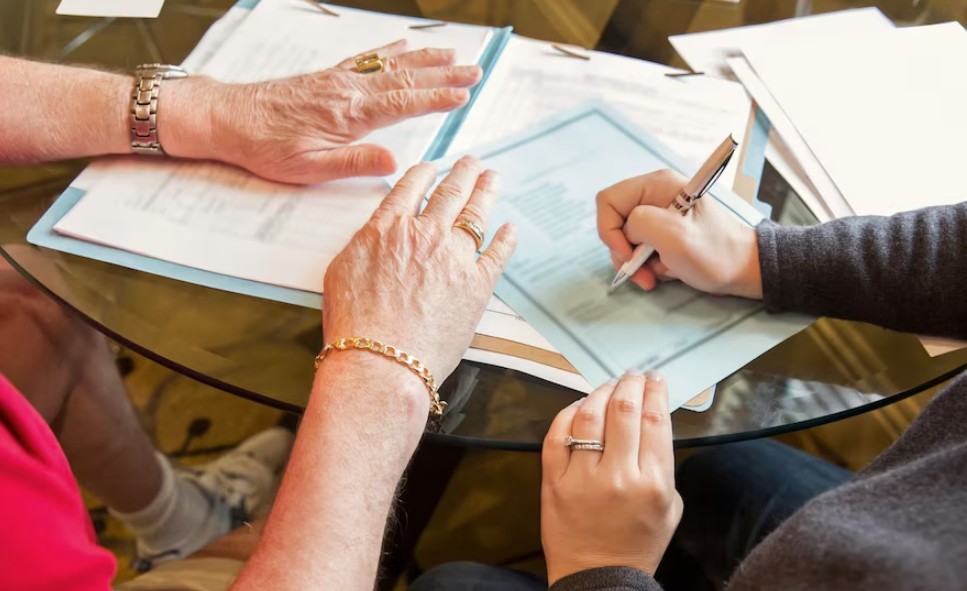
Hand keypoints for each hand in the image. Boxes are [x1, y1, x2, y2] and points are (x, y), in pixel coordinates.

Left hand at [165, 40, 480, 183]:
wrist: (228, 118)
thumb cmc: (266, 148)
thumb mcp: (309, 168)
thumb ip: (354, 163)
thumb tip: (394, 163)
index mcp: (349, 114)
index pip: (404, 103)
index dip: (437, 98)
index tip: (464, 94)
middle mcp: (349, 90)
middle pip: (406, 78)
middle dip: (444, 74)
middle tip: (475, 70)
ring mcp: (339, 79)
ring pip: (391, 64)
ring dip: (426, 59)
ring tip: (454, 54)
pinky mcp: (328, 76)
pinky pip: (367, 58)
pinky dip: (391, 51)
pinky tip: (405, 46)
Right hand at [322, 155, 516, 388]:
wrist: (381, 361)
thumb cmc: (355, 324)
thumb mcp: (342, 271)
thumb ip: (365, 244)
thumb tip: (377, 235)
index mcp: (389, 227)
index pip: (412, 187)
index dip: (425, 173)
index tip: (433, 168)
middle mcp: (425, 234)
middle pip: (450, 193)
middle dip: (463, 173)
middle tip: (472, 162)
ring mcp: (455, 258)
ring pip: (476, 214)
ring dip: (486, 192)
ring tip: (493, 178)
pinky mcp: (478, 286)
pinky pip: (497, 254)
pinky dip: (506, 239)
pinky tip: (511, 229)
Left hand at [541, 371, 681, 583]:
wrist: (599, 577)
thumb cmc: (637, 545)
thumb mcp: (670, 508)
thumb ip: (663, 466)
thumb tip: (652, 425)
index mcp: (653, 483)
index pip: (655, 421)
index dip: (655, 392)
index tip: (655, 379)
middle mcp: (618, 476)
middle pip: (623, 410)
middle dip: (630, 385)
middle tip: (632, 376)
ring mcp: (582, 477)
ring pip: (589, 416)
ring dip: (600, 393)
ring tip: (608, 386)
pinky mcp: (554, 481)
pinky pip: (556, 434)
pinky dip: (567, 413)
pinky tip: (578, 406)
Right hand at [596, 169, 762, 298]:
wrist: (744, 270)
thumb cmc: (717, 252)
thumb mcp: (676, 236)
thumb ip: (641, 223)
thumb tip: (626, 231)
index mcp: (657, 185)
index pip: (609, 200)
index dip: (610, 230)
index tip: (628, 254)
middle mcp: (654, 195)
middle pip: (614, 222)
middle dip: (623, 252)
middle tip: (642, 273)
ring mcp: (658, 214)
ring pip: (624, 239)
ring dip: (635, 263)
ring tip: (656, 275)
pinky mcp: (661, 232)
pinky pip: (638, 248)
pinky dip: (646, 265)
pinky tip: (666, 270)